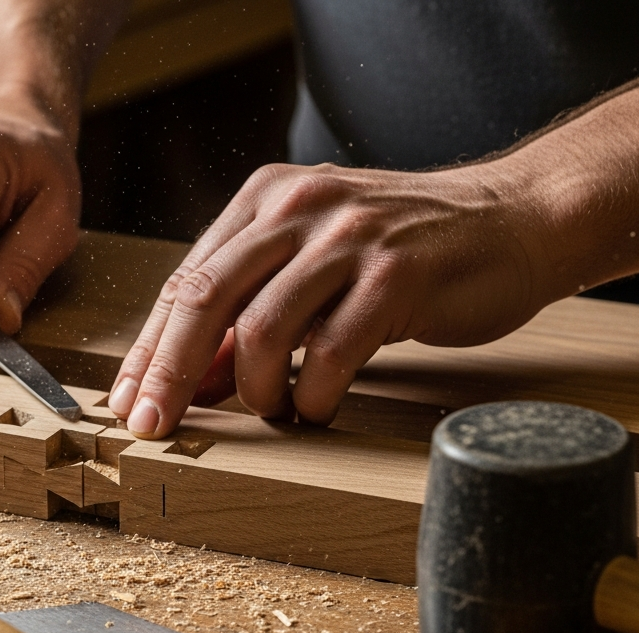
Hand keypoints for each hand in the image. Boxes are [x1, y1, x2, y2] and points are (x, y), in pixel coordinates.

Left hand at [108, 159, 553, 435]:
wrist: (509, 221)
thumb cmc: (399, 254)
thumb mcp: (311, 267)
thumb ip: (253, 310)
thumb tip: (198, 380)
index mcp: (266, 199)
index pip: (186, 282)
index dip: (150, 350)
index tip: (128, 402)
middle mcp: (299, 207)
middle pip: (205, 299)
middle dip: (171, 373)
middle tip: (154, 426)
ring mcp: (349, 237)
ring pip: (263, 329)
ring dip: (257, 390)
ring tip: (274, 410)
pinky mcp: (397, 273)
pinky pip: (330, 353)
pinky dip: (315, 395)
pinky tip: (317, 407)